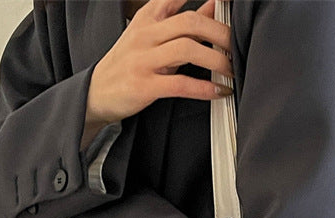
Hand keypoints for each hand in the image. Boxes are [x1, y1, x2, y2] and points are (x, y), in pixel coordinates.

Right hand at [82, 0, 232, 146]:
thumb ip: (182, 21)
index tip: (228, 1)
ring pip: (187, 49)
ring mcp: (144, 59)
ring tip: (232, 71)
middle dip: (220, 34)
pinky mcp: (144, 85)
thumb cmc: (131, 62)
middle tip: (237, 48)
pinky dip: (204, 88)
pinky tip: (219, 91)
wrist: (97, 92)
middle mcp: (146, 33)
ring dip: (217, 61)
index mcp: (149, 17)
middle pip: (190, 22)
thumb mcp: (153, 35)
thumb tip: (214, 6)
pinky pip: (180, 84)